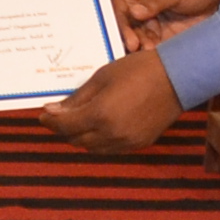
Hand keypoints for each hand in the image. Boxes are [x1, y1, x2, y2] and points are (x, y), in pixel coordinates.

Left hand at [48, 45, 185, 155]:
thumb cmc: (137, 70)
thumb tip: (53, 111)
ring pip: (92, 149)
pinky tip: (99, 128)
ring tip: (78, 122)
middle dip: (64, 129)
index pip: (65, 126)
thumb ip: (77, 98)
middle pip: (76, 140)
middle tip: (59, 117)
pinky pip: (110, 149)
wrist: (176, 79)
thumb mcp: (102, 77)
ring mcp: (126, 143)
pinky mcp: (138, 145)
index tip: (43, 115)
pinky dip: (99, 142)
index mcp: (100, 114)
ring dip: (81, 138)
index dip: (51, 122)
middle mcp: (111, 134)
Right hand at [107, 0, 219, 41]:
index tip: (87, 4)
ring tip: (145, 48)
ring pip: (126, 31)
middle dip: (121, 27)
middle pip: (115, 13)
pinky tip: (151, 51)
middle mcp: (134, 1)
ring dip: (132, 41)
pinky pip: (139, 44)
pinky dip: (143, 50)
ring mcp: (142, 20)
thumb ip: (155, 0)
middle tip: (132, 42)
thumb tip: (134, 11)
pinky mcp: (151, 36)